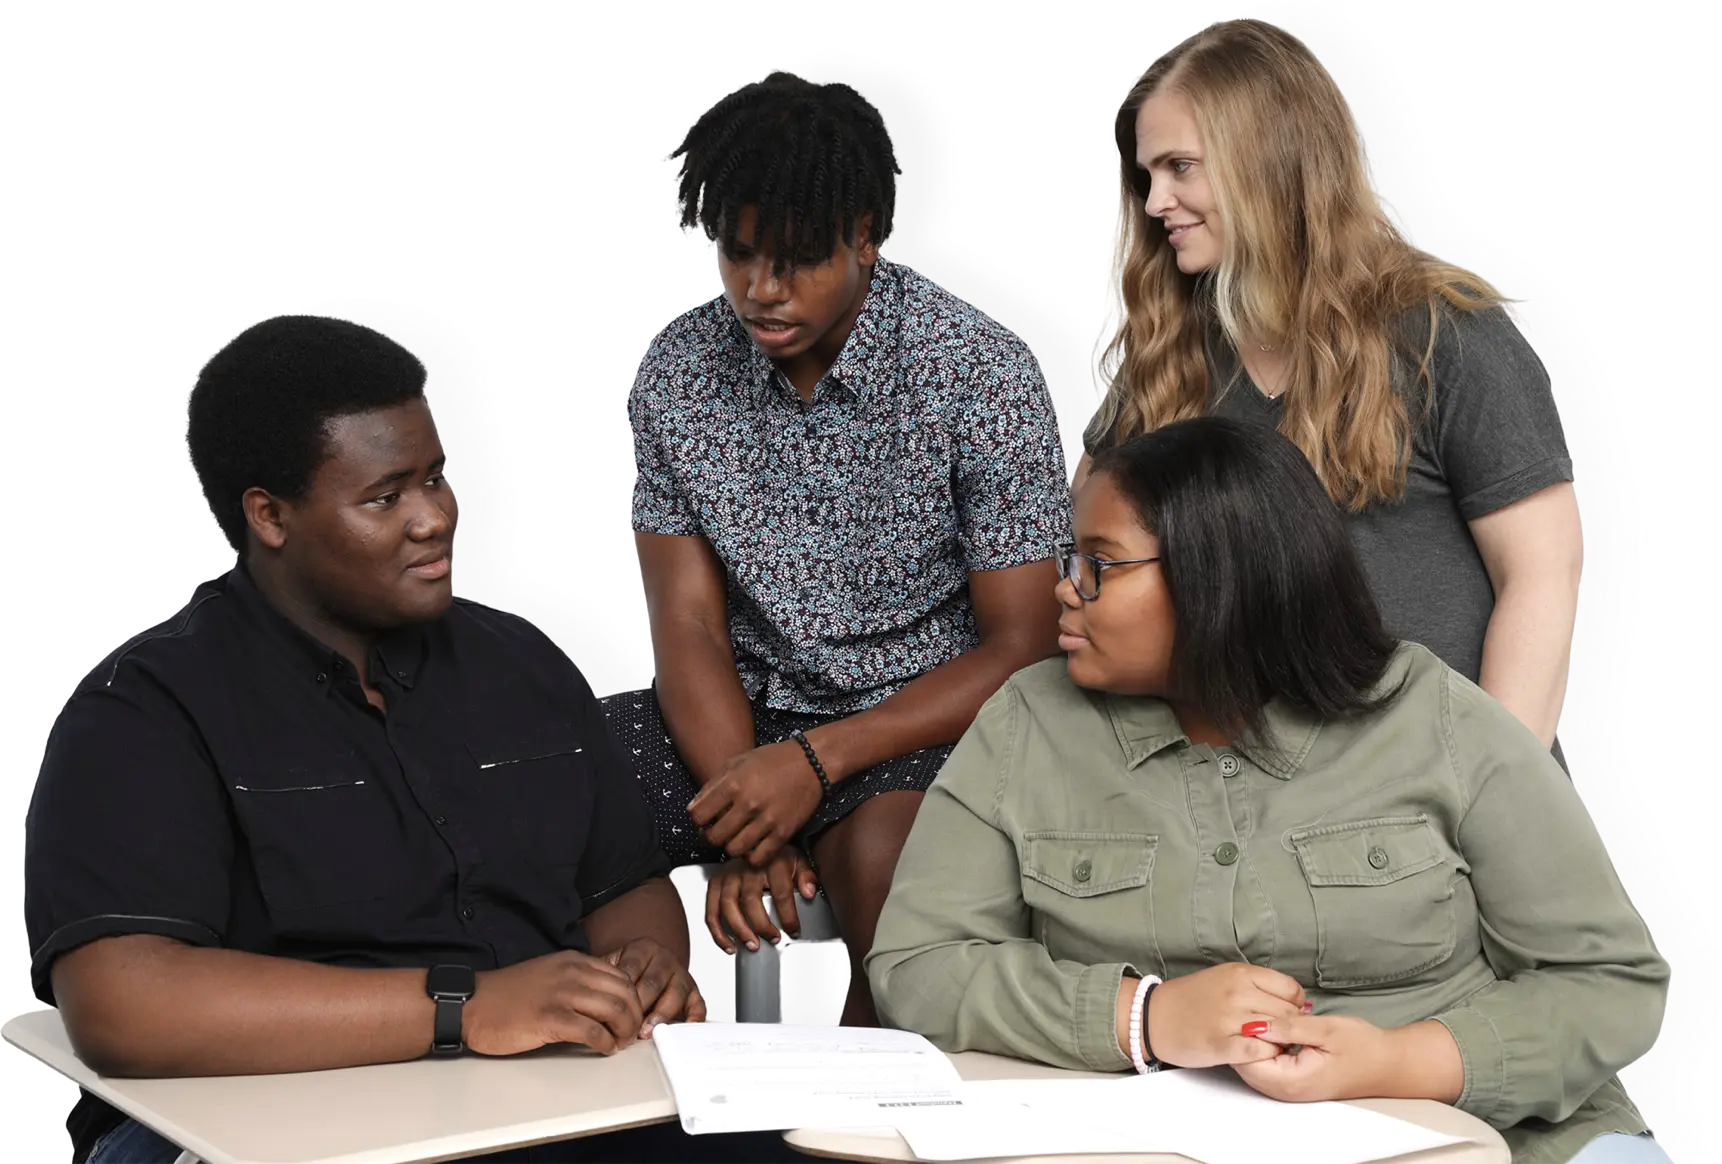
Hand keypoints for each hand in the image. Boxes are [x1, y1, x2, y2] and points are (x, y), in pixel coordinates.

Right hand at [462, 950, 645, 1055]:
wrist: (472, 1004)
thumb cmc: (506, 994)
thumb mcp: (548, 973)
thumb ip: (576, 980)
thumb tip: (604, 999)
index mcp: (573, 961)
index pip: (622, 976)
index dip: (633, 998)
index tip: (633, 1015)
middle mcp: (572, 973)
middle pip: (624, 993)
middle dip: (634, 1016)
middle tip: (631, 1033)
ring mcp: (562, 995)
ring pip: (614, 1010)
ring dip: (623, 1031)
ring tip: (620, 1043)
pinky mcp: (551, 1019)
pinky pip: (593, 1032)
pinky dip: (605, 1043)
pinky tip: (603, 1049)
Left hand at [603, 938, 706, 1037]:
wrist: (644, 968)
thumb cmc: (625, 974)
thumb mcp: (610, 968)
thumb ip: (601, 978)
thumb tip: (586, 996)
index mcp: (642, 949)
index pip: (631, 970)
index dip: (621, 993)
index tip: (612, 1010)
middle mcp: (664, 958)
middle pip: (653, 982)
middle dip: (640, 1006)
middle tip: (628, 1026)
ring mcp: (680, 974)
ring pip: (675, 992)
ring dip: (662, 1013)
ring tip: (649, 1030)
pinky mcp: (693, 992)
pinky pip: (698, 1004)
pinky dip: (694, 1017)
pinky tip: (685, 1027)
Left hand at [687, 740, 824, 865]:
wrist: (811, 762)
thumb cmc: (771, 759)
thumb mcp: (737, 762)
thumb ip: (712, 785)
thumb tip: (693, 809)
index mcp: (733, 783)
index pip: (698, 816)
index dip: (698, 819)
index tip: (705, 818)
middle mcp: (748, 804)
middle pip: (714, 837)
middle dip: (710, 837)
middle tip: (717, 831)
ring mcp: (767, 820)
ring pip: (734, 850)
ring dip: (730, 847)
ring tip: (735, 837)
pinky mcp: (783, 833)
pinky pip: (758, 858)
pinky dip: (751, 856)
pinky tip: (752, 845)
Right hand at [705, 848, 819, 953]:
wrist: (752, 839)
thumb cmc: (775, 855)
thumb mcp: (797, 860)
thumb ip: (806, 876)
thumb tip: (809, 892)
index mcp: (771, 862)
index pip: (781, 893)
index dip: (788, 916)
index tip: (793, 930)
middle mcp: (747, 867)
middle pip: (751, 901)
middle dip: (762, 926)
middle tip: (773, 939)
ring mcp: (728, 875)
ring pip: (728, 906)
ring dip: (739, 930)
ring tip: (752, 945)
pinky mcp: (715, 883)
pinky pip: (712, 911)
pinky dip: (718, 932)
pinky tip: (730, 945)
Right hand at [1144, 963, 1308, 1067]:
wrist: (1153, 1017)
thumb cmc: (1190, 999)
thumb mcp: (1224, 978)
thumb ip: (1257, 986)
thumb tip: (1297, 1002)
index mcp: (1240, 973)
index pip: (1291, 989)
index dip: (1295, 1005)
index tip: (1286, 1013)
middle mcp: (1238, 992)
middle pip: (1288, 1012)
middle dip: (1290, 1026)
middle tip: (1279, 1033)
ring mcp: (1229, 1019)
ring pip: (1279, 1032)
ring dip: (1280, 1042)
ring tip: (1269, 1044)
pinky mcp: (1221, 1044)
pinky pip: (1261, 1051)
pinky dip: (1266, 1054)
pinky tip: (1257, 1053)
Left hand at [1236, 1015, 1462, 1103]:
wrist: (1389, 1065)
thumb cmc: (1362, 1046)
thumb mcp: (1326, 1029)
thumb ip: (1289, 1027)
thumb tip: (1254, 1023)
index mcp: (1290, 1081)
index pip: (1244, 1059)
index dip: (1242, 1033)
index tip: (1248, 1007)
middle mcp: (1283, 1091)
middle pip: (1243, 1063)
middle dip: (1244, 1037)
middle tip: (1252, 1007)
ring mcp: (1286, 1089)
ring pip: (1252, 1063)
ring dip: (1253, 1041)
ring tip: (1263, 1014)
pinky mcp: (1291, 1082)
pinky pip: (1264, 1065)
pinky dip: (1263, 1046)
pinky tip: (1271, 1027)